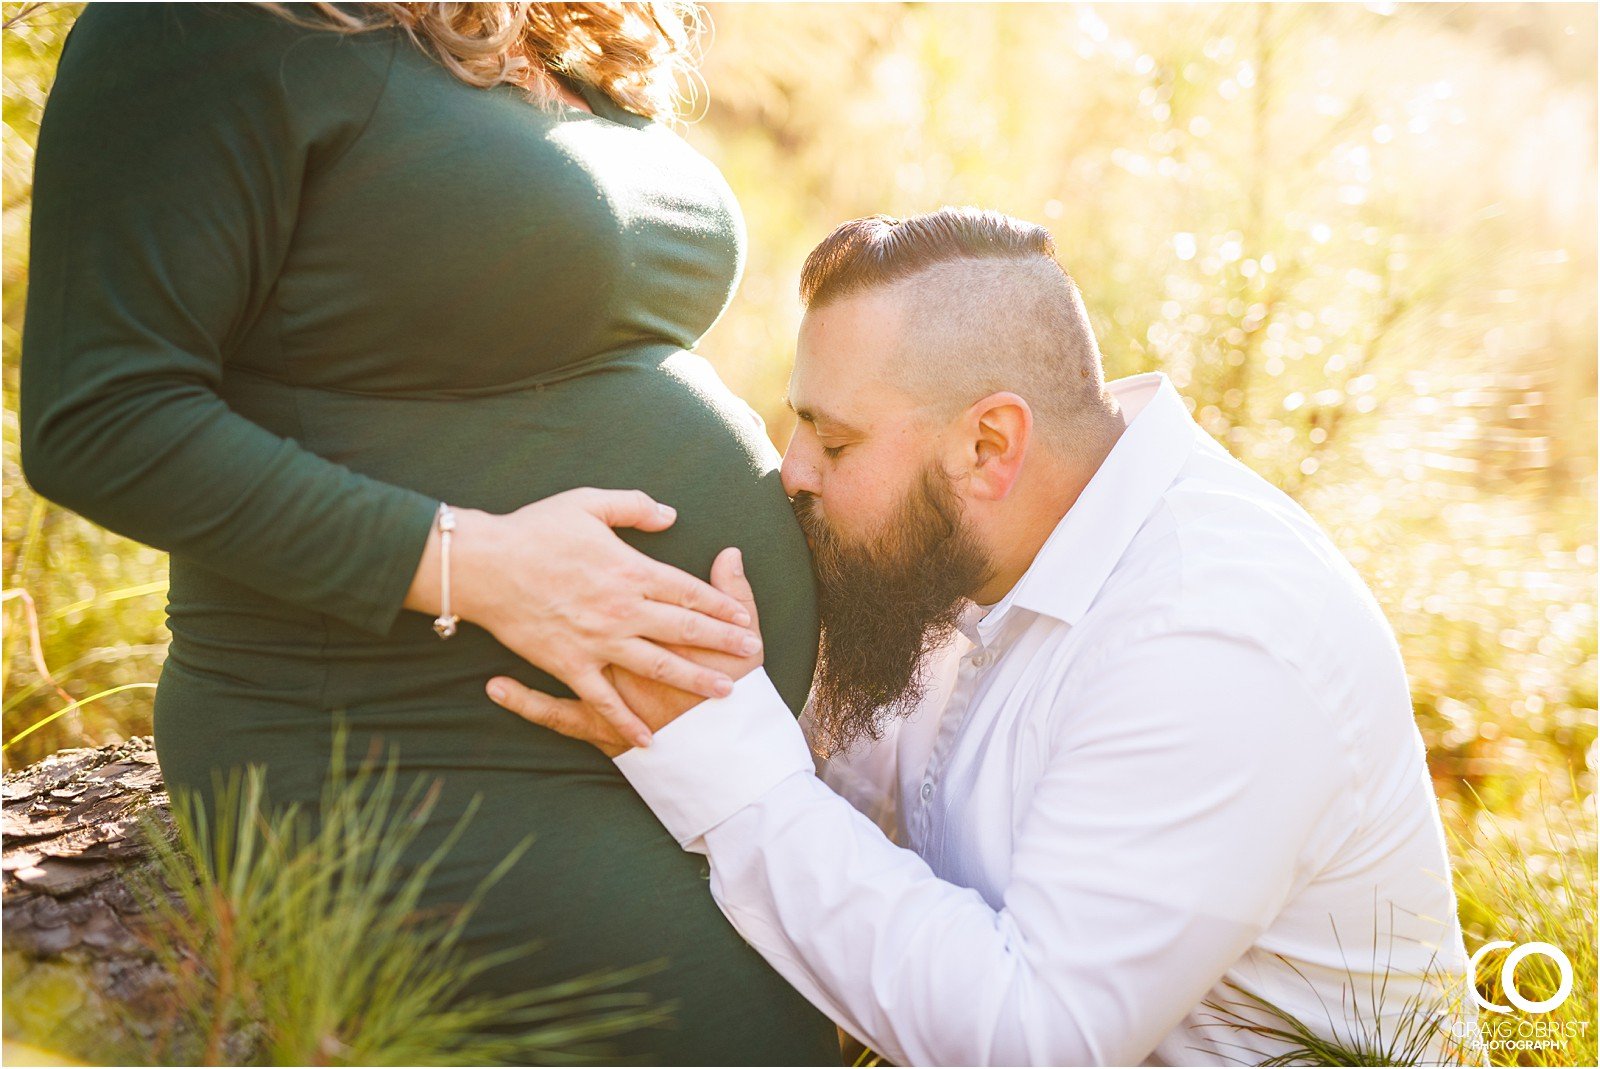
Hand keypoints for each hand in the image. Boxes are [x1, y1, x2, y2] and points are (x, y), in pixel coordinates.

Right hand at [413, 488, 761, 748]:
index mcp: (631, 571)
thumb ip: (634, 506)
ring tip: (723, 692)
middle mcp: (622, 609)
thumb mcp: (588, 502)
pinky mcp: (569, 664)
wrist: (484, 565)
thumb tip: (671, 515)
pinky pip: (602, 700)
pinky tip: (647, 738)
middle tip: (752, 655)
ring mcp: (597, 641)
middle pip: (684, 629)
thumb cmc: (535, 529)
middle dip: (722, 643)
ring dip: (693, 679)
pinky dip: (625, 721)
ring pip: (657, 665)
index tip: (744, 618)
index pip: (688, 591)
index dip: (720, 605)